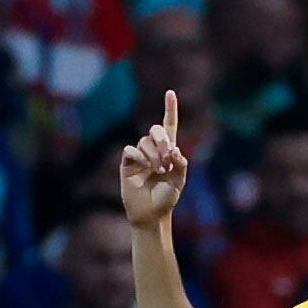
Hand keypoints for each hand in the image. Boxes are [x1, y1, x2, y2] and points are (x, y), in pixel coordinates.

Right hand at [120, 90, 187, 226]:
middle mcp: (153, 150)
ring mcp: (139, 156)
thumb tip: (175, 149)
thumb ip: (181, 165)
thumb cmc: (166, 199)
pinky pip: (130, 150)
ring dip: (154, 154)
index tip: (170, 93)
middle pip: (155, 130)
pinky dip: (140, 157)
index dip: (170, 109)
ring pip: (144, 141)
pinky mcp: (127, 163)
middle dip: (162, 138)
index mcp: (168, 152)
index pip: (169, 126)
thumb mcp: (179, 182)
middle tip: (168, 153)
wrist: (151, 214)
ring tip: (159, 171)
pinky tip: (146, 168)